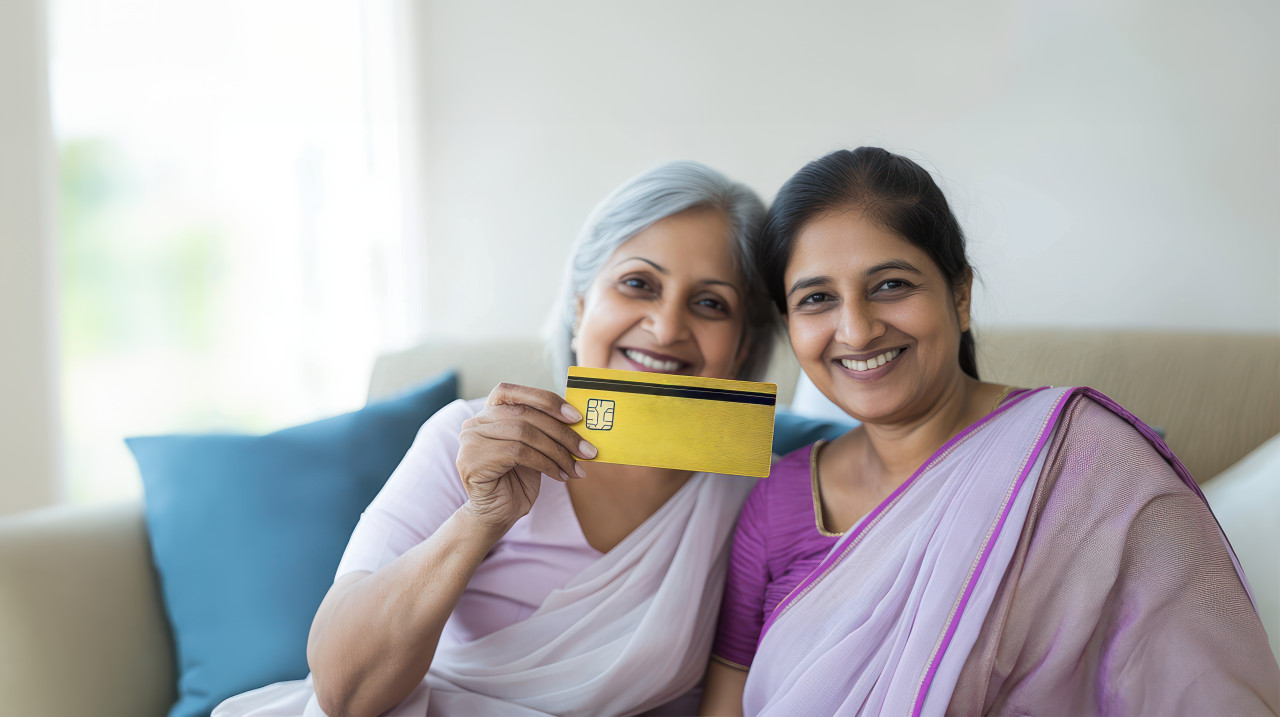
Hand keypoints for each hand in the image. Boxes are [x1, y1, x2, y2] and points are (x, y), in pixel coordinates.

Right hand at [456, 383, 595, 531]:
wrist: (497, 514)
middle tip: (587, 449)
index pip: (511, 392)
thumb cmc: (517, 480)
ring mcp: (471, 440)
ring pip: (524, 433)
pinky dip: (546, 464)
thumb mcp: (534, 449)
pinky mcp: (473, 459)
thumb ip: (544, 429)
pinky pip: (519, 452)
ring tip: (575, 468)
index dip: (545, 400)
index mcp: (488, 413)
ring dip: (557, 451)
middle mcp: (475, 422)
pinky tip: (560, 476)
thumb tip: (578, 419)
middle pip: (524, 414)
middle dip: (562, 432)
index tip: (576, 416)